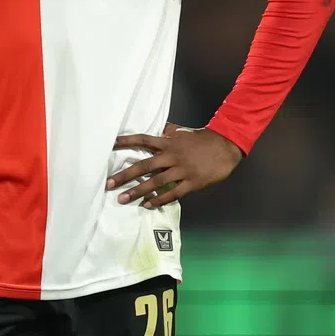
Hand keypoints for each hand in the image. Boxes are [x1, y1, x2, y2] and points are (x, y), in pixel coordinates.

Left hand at [107, 123, 242, 208]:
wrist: (225, 146)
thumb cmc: (202, 139)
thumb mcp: (182, 133)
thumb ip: (168, 133)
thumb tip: (157, 130)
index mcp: (168, 142)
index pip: (143, 140)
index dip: (126, 142)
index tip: (109, 145)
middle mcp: (172, 156)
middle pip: (144, 165)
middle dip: (125, 175)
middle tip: (109, 183)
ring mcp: (182, 170)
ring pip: (156, 181)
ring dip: (138, 191)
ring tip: (123, 199)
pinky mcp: (192, 182)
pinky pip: (173, 193)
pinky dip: (159, 199)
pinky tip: (147, 205)